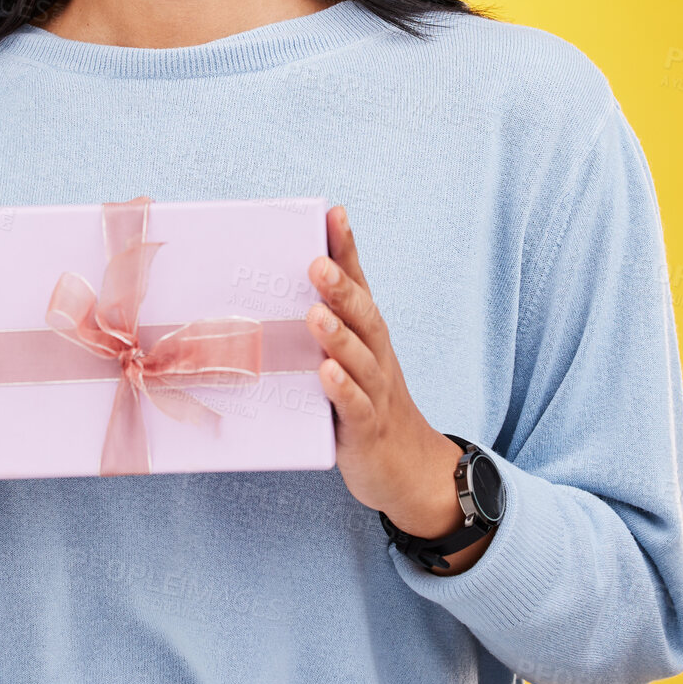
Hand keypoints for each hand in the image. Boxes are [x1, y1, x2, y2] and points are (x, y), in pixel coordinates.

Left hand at [305, 206, 467, 541]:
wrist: (409, 469)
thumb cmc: (365, 405)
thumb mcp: (347, 362)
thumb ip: (321, 329)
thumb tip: (273, 293)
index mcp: (368, 335)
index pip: (360, 284)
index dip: (347, 250)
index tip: (334, 214)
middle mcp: (376, 356)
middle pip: (363, 316)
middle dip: (341, 288)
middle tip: (317, 264)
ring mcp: (376, 392)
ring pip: (360, 359)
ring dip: (339, 336)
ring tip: (315, 314)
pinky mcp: (368, 429)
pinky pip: (356, 407)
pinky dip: (343, 390)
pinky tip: (326, 374)